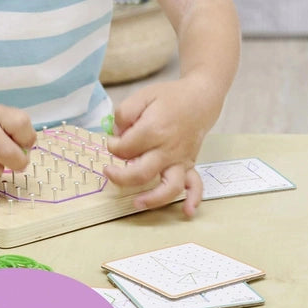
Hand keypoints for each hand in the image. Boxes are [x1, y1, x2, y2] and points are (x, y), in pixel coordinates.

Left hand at [103, 79, 218, 215]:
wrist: (199, 99)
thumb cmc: (169, 98)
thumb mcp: (142, 95)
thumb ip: (124, 113)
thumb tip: (117, 134)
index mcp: (154, 130)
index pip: (125, 148)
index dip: (113, 146)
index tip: (112, 141)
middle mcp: (168, 149)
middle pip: (141, 173)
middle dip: (120, 176)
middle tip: (108, 171)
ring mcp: (181, 160)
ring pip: (169, 186)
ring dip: (152, 199)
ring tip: (136, 203)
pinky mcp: (190, 164)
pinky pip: (195, 185)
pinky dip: (193, 200)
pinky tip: (187, 212)